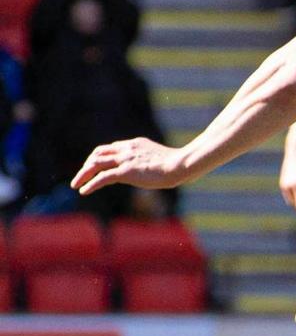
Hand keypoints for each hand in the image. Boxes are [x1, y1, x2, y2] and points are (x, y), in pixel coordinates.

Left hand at [75, 138, 194, 192]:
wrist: (180, 165)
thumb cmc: (178, 164)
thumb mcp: (162, 159)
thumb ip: (152, 162)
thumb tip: (158, 171)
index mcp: (135, 144)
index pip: (111, 148)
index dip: (100, 158)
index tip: (95, 167)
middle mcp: (127, 149)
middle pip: (98, 154)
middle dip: (87, 165)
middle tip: (82, 176)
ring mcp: (125, 160)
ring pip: (95, 164)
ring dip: (83, 174)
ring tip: (76, 184)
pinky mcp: (125, 172)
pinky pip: (102, 178)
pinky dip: (90, 184)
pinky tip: (84, 191)